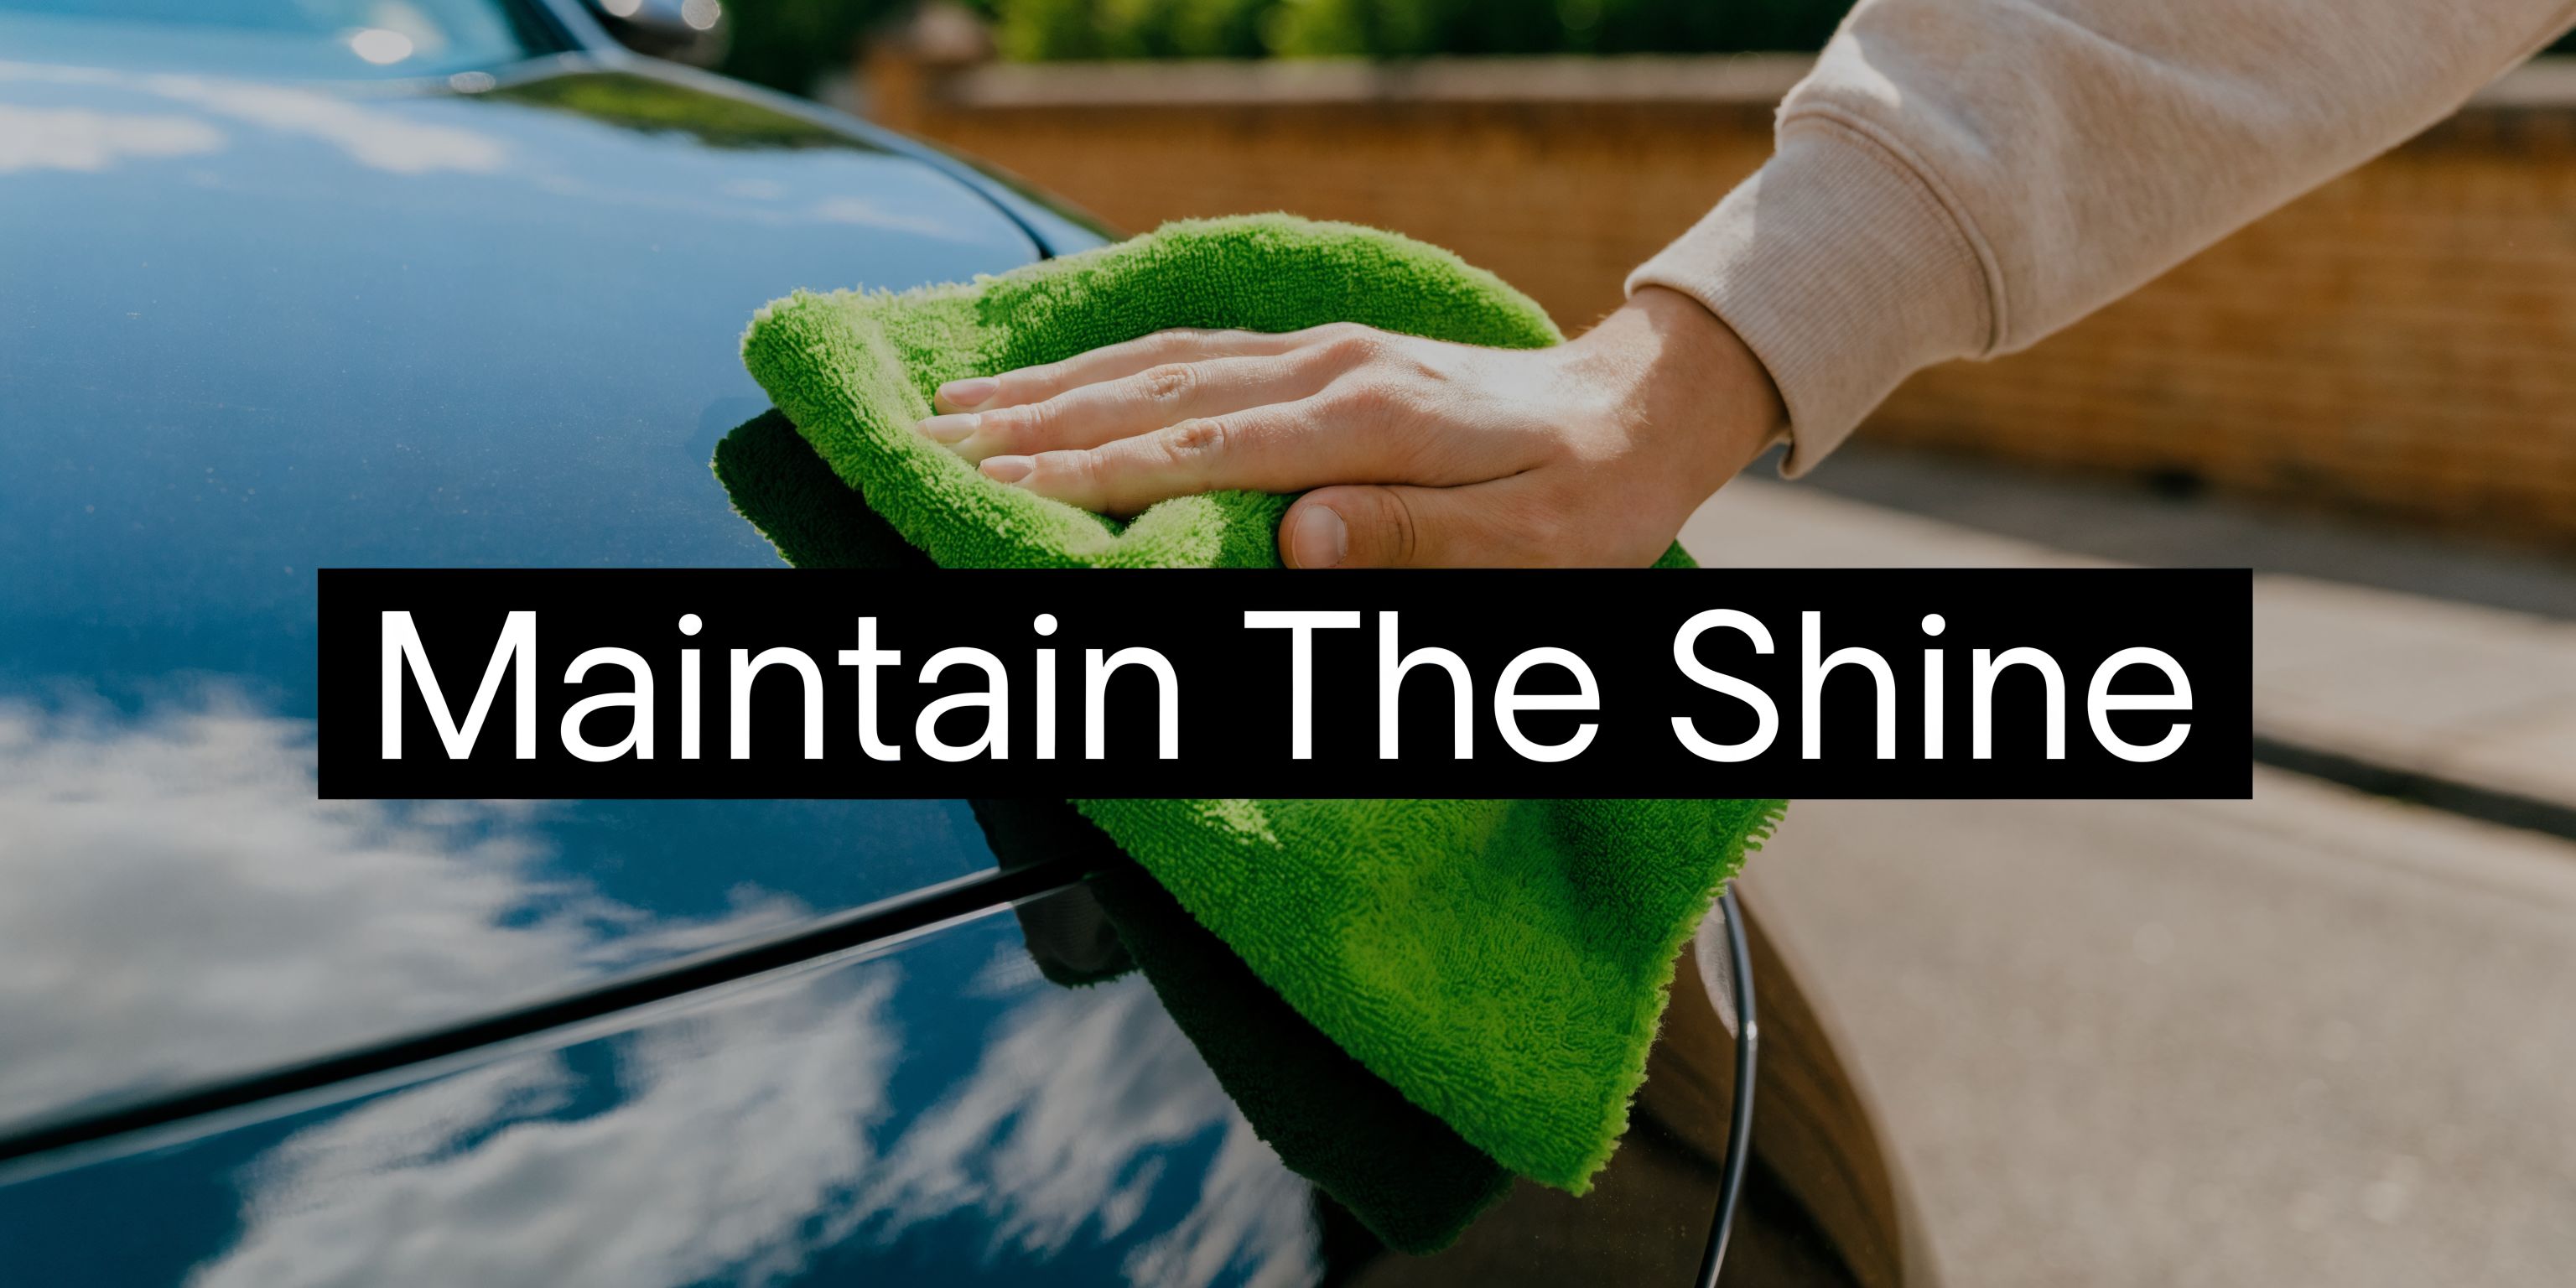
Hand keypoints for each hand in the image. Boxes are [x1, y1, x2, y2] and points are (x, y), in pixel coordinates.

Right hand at [913, 285, 1786, 567]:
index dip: (1090, 475)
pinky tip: (1059, 377)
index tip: (991, 492)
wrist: (1640, 409)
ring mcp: (1322, 350)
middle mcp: (1329, 369)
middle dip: (1033, 425)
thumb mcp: (1531, 550)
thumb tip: (1296, 539)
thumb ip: (1414, 543)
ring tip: (957, 409)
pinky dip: (1111, 362)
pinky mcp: (1324, 351)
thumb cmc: (1588, 504)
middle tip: (926, 446)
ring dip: (1053, 387)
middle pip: (1153, 392)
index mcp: (1368, 423)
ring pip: (1159, 360)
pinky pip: (1194, 348)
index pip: (1198, 448)